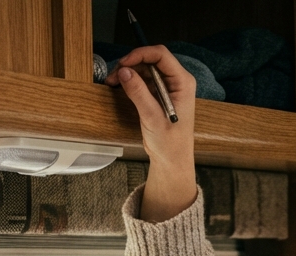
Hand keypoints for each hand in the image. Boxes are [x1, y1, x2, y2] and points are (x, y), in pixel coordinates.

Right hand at [105, 45, 196, 222]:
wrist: (172, 160)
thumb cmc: (170, 144)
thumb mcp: (152, 117)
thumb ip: (138, 92)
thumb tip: (124, 71)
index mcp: (183, 83)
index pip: (161, 55)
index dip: (140, 54)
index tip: (123, 63)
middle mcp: (176, 81)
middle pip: (151, 60)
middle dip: (130, 64)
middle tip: (114, 75)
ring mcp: (167, 87)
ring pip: (144, 68)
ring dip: (127, 72)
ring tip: (113, 82)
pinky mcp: (158, 94)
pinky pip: (142, 79)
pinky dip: (129, 81)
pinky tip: (118, 86)